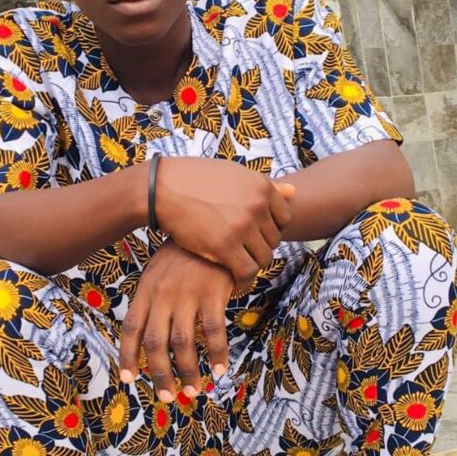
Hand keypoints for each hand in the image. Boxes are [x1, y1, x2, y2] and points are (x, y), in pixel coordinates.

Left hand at [119, 239, 233, 400]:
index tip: (129, 380)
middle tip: (166, 397)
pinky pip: (213, 332)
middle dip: (159, 374)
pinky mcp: (212, 293)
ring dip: (187, 372)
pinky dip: (216, 354)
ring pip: (182, 343)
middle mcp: (162, 294)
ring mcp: (187, 294)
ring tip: (194, 391)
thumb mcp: (160, 269)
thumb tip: (147, 333)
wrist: (214, 226)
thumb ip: (153, 298)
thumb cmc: (187, 252)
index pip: (131, 328)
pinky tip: (220, 370)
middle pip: (154, 343)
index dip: (128, 356)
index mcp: (146, 289)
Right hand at [154, 158, 295, 289]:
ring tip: (237, 265)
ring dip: (252, 265)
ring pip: (263, 258)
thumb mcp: (233, 175)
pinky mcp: (225, 246)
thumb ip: (263, 186)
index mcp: (262, 186)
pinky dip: (243, 280)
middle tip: (242, 252)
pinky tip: (234, 280)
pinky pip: (247, 272)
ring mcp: (242, 226)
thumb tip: (295, 190)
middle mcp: (257, 205)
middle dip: (259, 247)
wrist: (161, 189)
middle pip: (274, 240)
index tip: (254, 235)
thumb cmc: (195, 179)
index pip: (284, 218)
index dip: (270, 229)